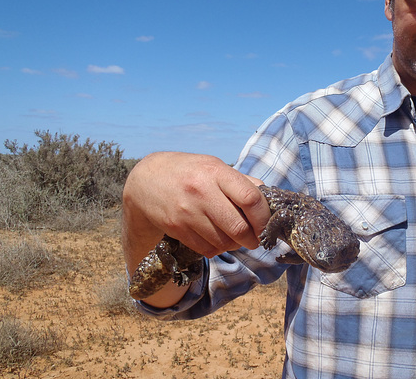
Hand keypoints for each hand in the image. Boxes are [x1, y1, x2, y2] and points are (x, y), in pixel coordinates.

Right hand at [122, 152, 270, 269]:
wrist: (147, 180)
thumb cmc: (190, 172)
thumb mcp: (215, 167)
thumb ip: (242, 182)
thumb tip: (269, 197)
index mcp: (216, 172)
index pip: (251, 198)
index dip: (264, 217)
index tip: (267, 225)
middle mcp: (202, 192)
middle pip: (239, 227)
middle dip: (253, 238)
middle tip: (256, 239)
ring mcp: (187, 212)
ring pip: (223, 242)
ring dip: (235, 245)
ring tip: (236, 238)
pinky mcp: (176, 228)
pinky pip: (207, 249)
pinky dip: (218, 248)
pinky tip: (217, 239)